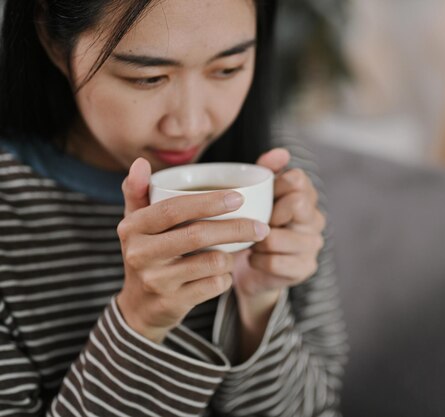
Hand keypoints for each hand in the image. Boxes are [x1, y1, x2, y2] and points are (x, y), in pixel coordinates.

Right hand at [115, 158, 269, 343]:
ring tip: (232, 252)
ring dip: (231, 256)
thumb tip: (141, 162)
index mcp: (133, 227)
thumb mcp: (137, 224)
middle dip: (236, 228)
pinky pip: (214, 285)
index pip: (174, 209)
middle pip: (197, 235)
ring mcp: (156, 280)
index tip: (240, 197)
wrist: (140, 307)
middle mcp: (140, 253)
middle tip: (261, 226)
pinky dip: (225, 277)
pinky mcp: (172, 302)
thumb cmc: (147, 253)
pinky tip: (222, 273)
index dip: (209, 202)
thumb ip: (138, 191)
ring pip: (211, 262)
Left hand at [232, 149, 325, 298]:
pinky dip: (257, 260)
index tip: (263, 200)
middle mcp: (316, 219)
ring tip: (251, 243)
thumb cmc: (255, 226)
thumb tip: (282, 153)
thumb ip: (267, 171)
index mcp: (306, 196)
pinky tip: (254, 259)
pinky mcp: (305, 268)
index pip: (297, 179)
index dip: (276, 188)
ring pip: (278, 237)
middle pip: (296, 203)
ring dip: (257, 241)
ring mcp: (313, 245)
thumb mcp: (257, 195)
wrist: (251, 269)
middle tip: (256, 224)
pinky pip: (274, 261)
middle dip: (268, 215)